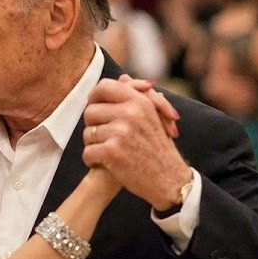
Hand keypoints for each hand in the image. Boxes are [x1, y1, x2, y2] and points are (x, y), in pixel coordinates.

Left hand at [82, 77, 191, 210]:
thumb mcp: (155, 117)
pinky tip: (103, 164)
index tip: (96, 109)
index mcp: (139, 101)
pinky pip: (87, 152)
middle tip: (104, 137)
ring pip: (87, 133)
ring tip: (107, 152)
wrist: (169, 180)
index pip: (104, 87)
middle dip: (93, 126)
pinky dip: (91, 160)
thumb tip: (122, 78)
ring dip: (93, 145)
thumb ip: (139, 96)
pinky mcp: (113, 151)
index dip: (94, 97)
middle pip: (90, 111)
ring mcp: (121, 132)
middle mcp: (131, 113)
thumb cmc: (159, 148)